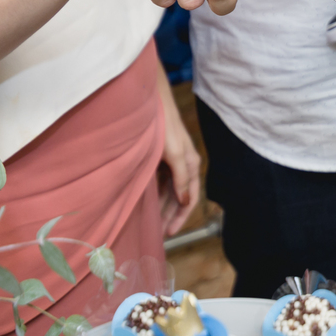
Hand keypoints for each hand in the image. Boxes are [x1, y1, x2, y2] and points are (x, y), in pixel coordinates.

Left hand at [155, 69, 200, 236]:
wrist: (151, 103)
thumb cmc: (165, 127)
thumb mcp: (175, 153)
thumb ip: (182, 178)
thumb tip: (186, 201)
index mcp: (191, 164)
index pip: (189, 198)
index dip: (180, 217)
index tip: (169, 233)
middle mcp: (183, 165)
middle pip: (178, 197)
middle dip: (169, 215)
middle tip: (156, 232)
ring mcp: (170, 161)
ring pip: (167, 190)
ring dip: (160, 206)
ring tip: (149, 221)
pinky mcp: (159, 157)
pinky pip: (158, 181)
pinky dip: (153, 194)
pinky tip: (144, 202)